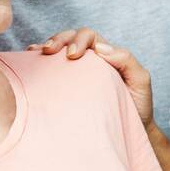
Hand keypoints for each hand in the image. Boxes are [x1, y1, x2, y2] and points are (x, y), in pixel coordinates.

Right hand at [28, 28, 153, 123]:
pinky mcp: (64, 89)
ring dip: (45, 48)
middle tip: (49, 51)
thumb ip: (126, 60)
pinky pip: (49, 71)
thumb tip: (99, 49)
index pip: (89, 37)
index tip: (72, 55)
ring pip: (57, 52)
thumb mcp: (140, 80)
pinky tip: (29, 61)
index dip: (78, 40)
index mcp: (106, 56)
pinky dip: (38, 63)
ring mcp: (75, 74)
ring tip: (35, 53)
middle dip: (58, 40)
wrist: (129, 133)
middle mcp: (89, 61)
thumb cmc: (137, 106)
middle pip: (70, 39)